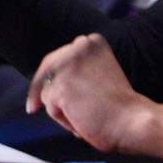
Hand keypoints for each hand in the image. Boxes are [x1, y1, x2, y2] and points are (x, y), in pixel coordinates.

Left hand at [26, 34, 162, 156]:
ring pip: (47, 90)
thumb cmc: (118, 105)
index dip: (52, 76)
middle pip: (46, 68)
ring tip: (82, 116)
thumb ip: (79, 70)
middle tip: (32, 108)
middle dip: (38, 89)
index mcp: (92, 41)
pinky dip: (61, 119)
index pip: (60, 56)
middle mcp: (79, 45)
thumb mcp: (99, 73)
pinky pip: (48, 107)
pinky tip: (80, 120)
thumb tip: (48, 85)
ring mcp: (68, 65)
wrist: (130, 120)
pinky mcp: (60, 86)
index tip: (47, 89)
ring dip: (59, 108)